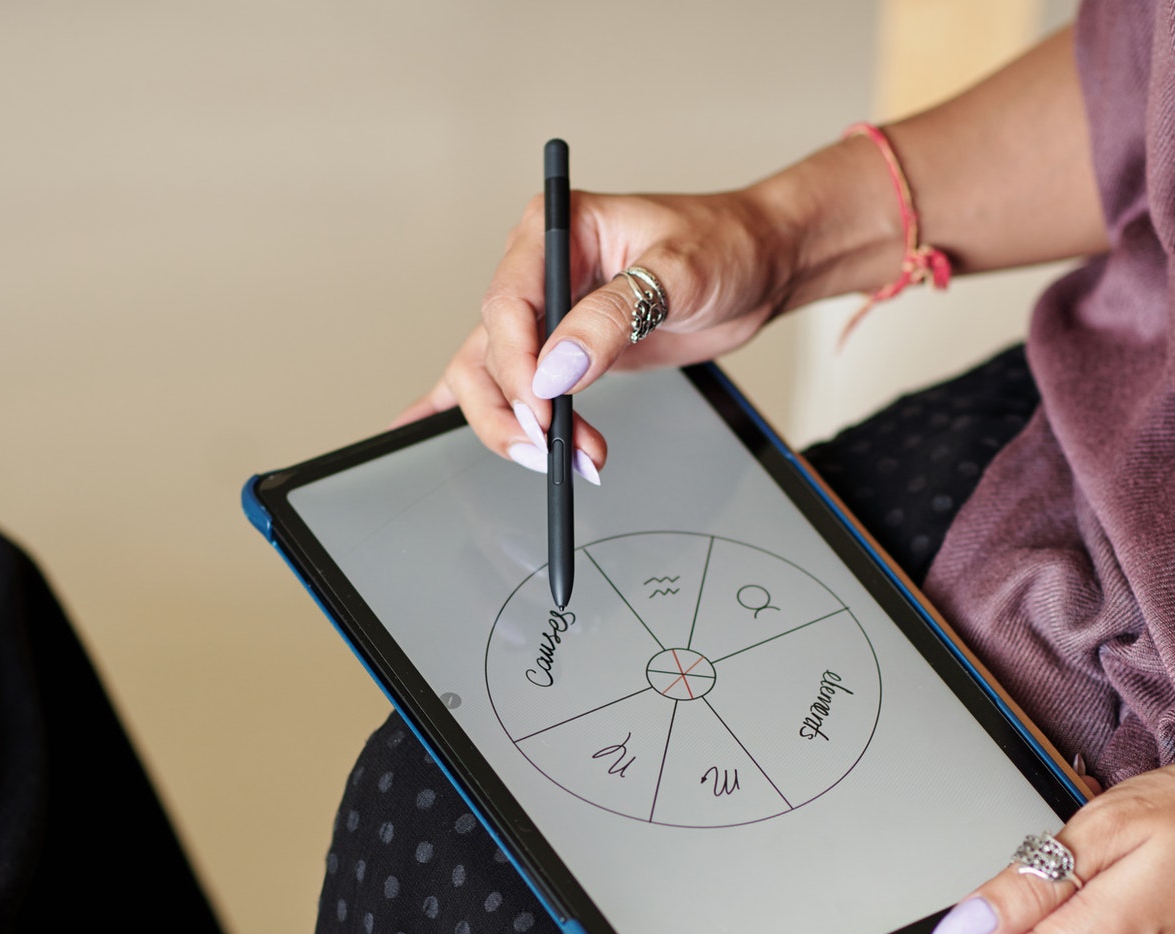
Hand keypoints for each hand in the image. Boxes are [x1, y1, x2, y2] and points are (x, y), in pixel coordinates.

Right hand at [391, 185, 808, 476]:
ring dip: (519, 429)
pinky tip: (417, 429)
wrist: (757, 263)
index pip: (506, 305)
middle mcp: (536, 271)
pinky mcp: (559, 350)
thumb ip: (616, 316)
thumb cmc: (724, 245)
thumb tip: (557, 372)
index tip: (546, 411)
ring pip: (490, 379)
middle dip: (513, 411)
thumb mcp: (679, 272)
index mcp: (553, 232)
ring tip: (573, 461)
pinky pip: (501, 379)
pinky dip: (470, 408)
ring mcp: (544, 314)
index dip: (518, 366)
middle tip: (555, 451)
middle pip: (485, 352)